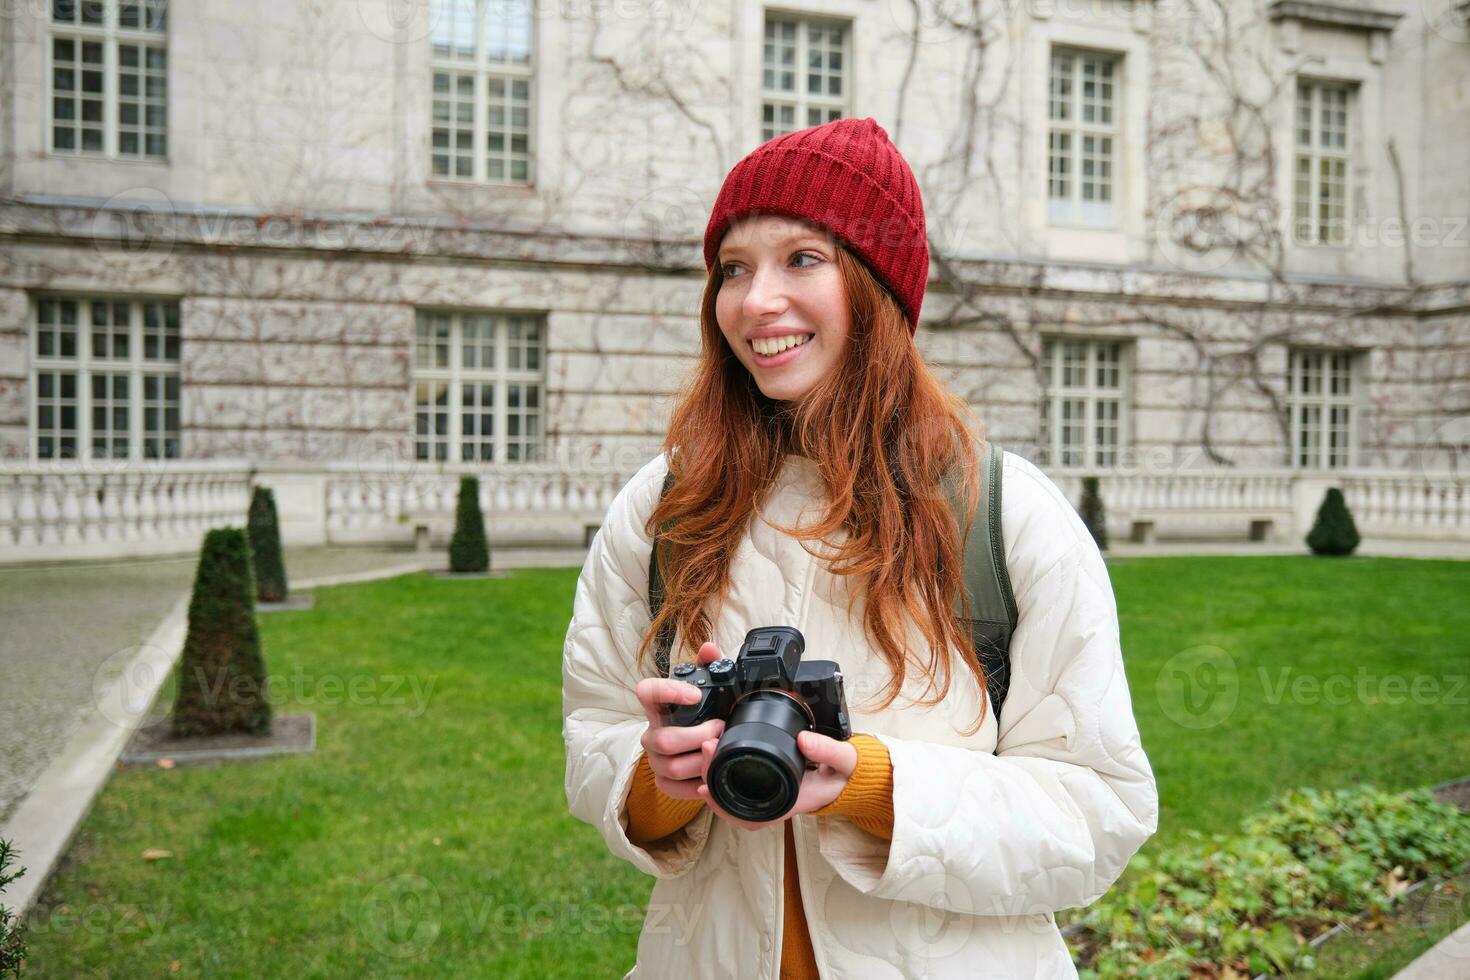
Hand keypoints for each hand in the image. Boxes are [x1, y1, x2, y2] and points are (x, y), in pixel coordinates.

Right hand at [633, 642, 726, 800]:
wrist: (697, 749)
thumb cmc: (700, 716)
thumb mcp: (706, 691)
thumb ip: (708, 666)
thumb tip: (709, 649)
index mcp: (658, 706)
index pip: (647, 691)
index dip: (668, 692)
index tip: (696, 695)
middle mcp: (652, 733)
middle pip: (665, 740)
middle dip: (698, 736)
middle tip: (720, 728)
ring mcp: (655, 760)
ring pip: (672, 767)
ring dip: (702, 760)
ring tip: (720, 750)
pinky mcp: (663, 782)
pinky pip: (675, 788)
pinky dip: (697, 784)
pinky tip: (711, 775)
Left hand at [696, 730, 857, 831]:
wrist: (850, 778)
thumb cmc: (844, 775)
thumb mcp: (842, 761)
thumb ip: (827, 751)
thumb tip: (803, 739)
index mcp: (787, 802)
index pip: (748, 816)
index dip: (722, 806)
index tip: (705, 786)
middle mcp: (774, 804)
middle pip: (732, 804)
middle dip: (712, 779)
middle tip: (706, 747)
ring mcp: (770, 796)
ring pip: (732, 796)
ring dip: (716, 775)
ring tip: (708, 747)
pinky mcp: (768, 785)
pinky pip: (740, 787)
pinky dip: (726, 774)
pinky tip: (716, 758)